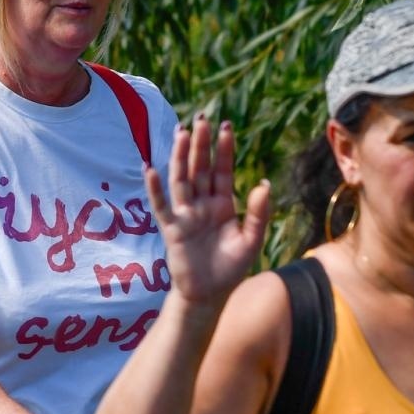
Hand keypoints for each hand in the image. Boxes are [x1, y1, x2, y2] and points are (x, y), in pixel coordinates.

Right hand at [146, 117, 270, 304]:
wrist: (209, 295)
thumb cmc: (230, 269)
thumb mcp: (251, 241)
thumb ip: (258, 214)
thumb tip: (263, 184)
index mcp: (223, 205)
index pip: (222, 171)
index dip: (224, 150)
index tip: (226, 126)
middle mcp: (202, 205)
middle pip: (200, 169)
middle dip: (201, 144)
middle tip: (202, 118)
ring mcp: (185, 215)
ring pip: (182, 180)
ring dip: (181, 157)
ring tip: (181, 132)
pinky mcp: (172, 229)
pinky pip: (161, 206)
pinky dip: (155, 188)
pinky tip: (150, 169)